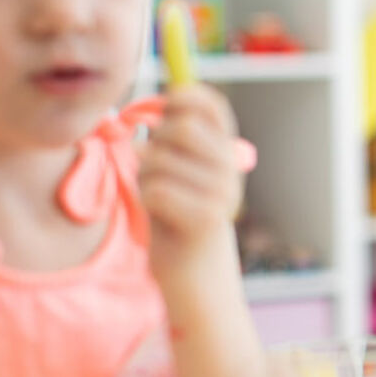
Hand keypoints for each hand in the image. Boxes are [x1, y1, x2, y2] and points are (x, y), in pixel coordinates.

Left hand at [140, 84, 245, 274]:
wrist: (196, 279)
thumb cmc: (178, 221)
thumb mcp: (179, 173)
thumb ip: (173, 141)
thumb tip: (157, 103)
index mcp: (227, 153)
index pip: (213, 106)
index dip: (183, 96)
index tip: (162, 108)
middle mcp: (231, 170)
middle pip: (180, 127)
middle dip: (153, 144)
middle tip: (151, 168)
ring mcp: (222, 194)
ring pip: (160, 159)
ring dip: (144, 177)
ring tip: (156, 196)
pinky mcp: (206, 219)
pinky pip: (157, 190)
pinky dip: (146, 200)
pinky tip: (157, 215)